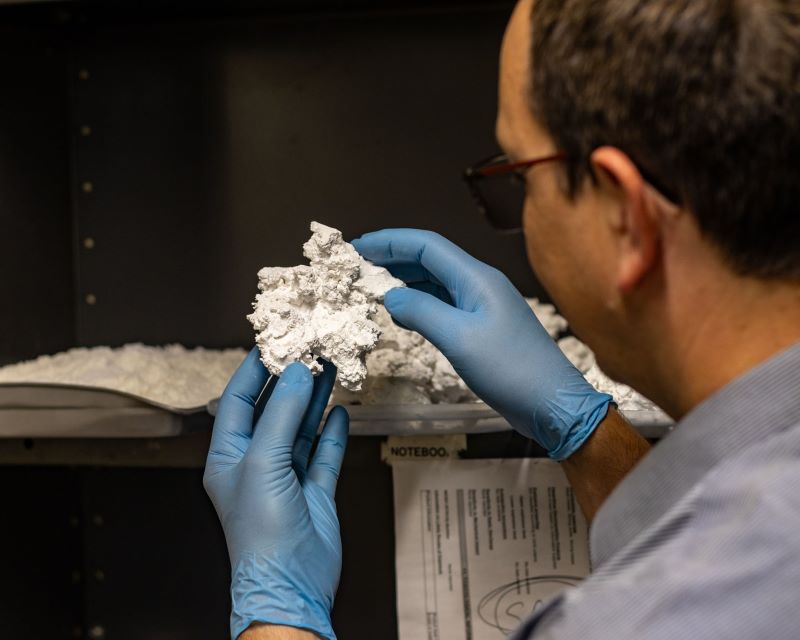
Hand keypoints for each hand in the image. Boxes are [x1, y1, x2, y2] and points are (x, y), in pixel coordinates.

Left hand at [204, 349, 348, 639]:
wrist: (291, 584)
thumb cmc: (262, 530)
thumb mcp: (263, 462)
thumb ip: (281, 414)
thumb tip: (297, 372)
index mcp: (229, 456)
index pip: (239, 401)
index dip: (255, 370)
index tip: (274, 340)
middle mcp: (256, 462)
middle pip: (274, 409)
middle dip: (292, 379)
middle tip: (311, 347)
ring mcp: (287, 476)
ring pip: (302, 427)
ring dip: (316, 398)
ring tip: (331, 366)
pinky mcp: (314, 490)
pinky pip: (324, 452)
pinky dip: (334, 431)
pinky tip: (341, 410)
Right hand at [352, 229, 611, 459]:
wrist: (552, 402)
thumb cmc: (511, 370)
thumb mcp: (459, 339)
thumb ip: (421, 312)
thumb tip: (390, 297)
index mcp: (476, 278)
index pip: (426, 245)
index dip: (389, 241)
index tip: (357, 248)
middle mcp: (479, 283)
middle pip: (430, 259)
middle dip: (393, 257)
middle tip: (358, 264)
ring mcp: (482, 305)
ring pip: (436, 281)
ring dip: (404, 279)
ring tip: (373, 284)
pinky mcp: (483, 326)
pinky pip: (444, 303)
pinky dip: (419, 302)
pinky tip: (402, 312)